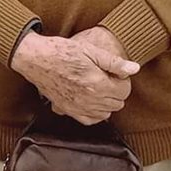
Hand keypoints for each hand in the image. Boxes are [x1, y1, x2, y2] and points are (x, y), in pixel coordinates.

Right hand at [11, 30, 138, 124]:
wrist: (36, 59)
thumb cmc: (61, 51)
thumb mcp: (90, 50)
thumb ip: (114, 62)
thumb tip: (134, 68)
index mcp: (98, 84)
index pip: (125, 91)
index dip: (123, 80)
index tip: (114, 72)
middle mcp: (89, 100)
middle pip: (117, 104)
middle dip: (116, 91)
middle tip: (106, 77)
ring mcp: (78, 108)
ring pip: (106, 114)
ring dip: (106, 102)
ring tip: (98, 87)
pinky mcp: (68, 110)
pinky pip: (90, 120)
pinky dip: (95, 113)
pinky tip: (91, 101)